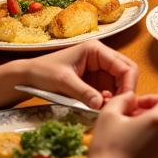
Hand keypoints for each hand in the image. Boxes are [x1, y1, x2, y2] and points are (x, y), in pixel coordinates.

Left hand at [18, 41, 137, 109]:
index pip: (124, 66)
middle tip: (118, 106)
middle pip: (126, 72)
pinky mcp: (94, 80)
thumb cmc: (43, 72)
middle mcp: (101, 56)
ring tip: (105, 107)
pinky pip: (108, 89)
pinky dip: (108, 99)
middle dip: (125, 89)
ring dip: (117, 96)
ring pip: (119, 82)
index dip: (128, 84)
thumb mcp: (64, 82)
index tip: (125, 102)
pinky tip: (99, 106)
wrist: (28, 76)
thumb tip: (102, 105)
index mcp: (96, 50)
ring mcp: (98, 68)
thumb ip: (84, 92)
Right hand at [86, 92, 157, 157]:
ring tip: (135, 141)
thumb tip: (132, 98)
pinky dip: (155, 154)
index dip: (154, 100)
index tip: (138, 106)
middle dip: (157, 116)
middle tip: (136, 121)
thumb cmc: (107, 149)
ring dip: (156, 136)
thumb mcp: (109, 114)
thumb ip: (124, 99)